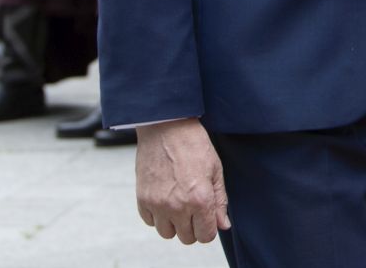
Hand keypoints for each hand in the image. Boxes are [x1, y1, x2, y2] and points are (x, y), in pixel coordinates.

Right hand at [134, 118, 230, 244]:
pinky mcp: (142, 199)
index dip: (209, 229)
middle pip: (187, 238)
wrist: (167, 128)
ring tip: (180, 204)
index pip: (206, 235)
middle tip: (195, 208)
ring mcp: (157, 204)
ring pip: (167, 233)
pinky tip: (166, 198)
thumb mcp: (216, 170)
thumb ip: (220, 201)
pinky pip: (150, 222)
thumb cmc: (194, 145)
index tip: (209, 219)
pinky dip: (158, 216)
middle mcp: (177, 206)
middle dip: (194, 227)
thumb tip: (223, 225)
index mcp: (200, 199)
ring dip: (175, 224)